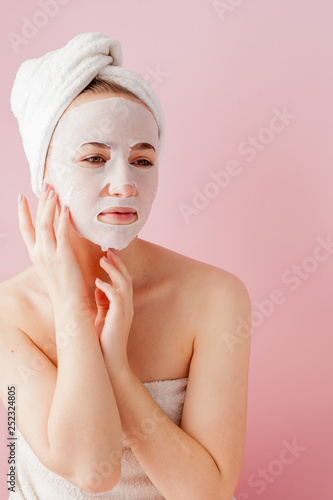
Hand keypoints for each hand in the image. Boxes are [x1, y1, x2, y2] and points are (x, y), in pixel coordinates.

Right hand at [18, 183, 88, 307]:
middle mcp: (38, 253)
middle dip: (40, 202)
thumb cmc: (64, 287)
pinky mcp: (63, 257)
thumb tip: (58, 236)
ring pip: (45, 224)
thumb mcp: (53, 266)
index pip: (25, 229)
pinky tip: (66, 209)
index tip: (21, 197)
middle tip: (46, 186)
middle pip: (36, 222)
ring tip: (55, 192)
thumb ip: (53, 251)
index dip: (22, 212)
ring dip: (49, 207)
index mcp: (35, 255)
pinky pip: (61, 234)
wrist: (69, 304)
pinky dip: (63, 220)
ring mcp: (49, 255)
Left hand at [94, 248, 133, 372]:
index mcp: (123, 306)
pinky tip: (97, 282)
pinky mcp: (120, 317)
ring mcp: (125, 312)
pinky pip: (117, 297)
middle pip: (126, 278)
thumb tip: (99, 285)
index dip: (117, 267)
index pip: (123, 281)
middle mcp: (127, 306)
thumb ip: (103, 301)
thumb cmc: (103, 342)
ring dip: (113, 270)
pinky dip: (108, 287)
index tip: (108, 254)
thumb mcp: (102, 316)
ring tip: (103, 259)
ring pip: (123, 284)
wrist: (108, 363)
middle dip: (118, 263)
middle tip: (108, 249)